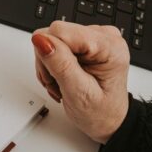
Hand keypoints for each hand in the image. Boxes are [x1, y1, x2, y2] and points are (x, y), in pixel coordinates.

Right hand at [31, 21, 130, 142]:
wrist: (108, 120)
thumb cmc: (100, 111)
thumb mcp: (78, 93)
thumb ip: (60, 64)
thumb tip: (41, 40)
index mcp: (109, 46)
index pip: (61, 32)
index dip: (50, 53)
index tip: (57, 75)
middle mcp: (103, 36)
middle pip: (55, 34)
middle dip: (49, 60)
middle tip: (60, 83)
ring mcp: (93, 37)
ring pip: (51, 39)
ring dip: (50, 64)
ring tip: (62, 83)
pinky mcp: (84, 41)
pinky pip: (54, 43)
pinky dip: (53, 62)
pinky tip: (63, 76)